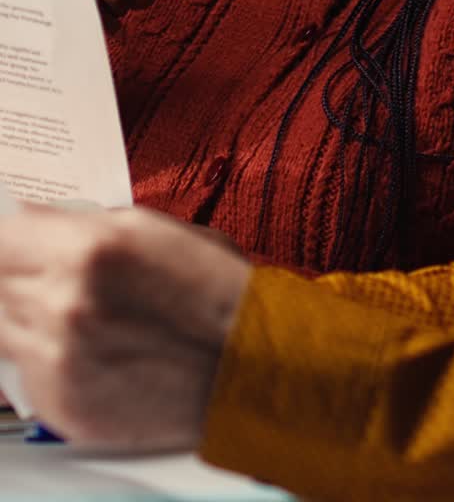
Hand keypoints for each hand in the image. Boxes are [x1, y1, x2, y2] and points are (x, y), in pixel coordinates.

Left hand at [0, 205, 250, 447]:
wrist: (250, 367)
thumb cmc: (214, 293)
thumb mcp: (152, 229)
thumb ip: (84, 225)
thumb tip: (35, 223)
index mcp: (89, 250)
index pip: (3, 236)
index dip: (12, 239)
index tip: (17, 243)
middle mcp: (66, 305)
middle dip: (21, 276)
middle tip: (56, 280)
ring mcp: (61, 361)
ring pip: (5, 329)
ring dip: (28, 319)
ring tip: (81, 317)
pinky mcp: (64, 406)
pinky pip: (27, 374)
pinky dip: (48, 362)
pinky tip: (92, 352)